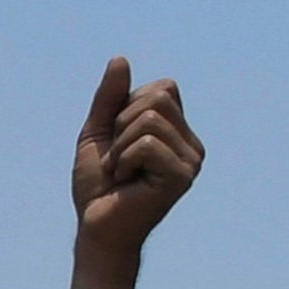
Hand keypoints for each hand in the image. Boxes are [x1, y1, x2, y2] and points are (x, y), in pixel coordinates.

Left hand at [68, 59, 201, 260]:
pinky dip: (124, 159)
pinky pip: (146, 142)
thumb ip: (109, 98)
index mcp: (178, 132)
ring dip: (121, 146)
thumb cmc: (98, 186)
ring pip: (151, 118)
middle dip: (123, 124)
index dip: (127, 109)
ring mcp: (192, 161)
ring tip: (121, 173)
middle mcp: (192, 145)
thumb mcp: (98, 132)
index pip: (162, 88)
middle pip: (159, 97)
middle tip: (119, 159)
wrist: (96, 228)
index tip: (119, 143)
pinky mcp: (183, 176)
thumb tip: (120, 59)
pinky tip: (126, 183)